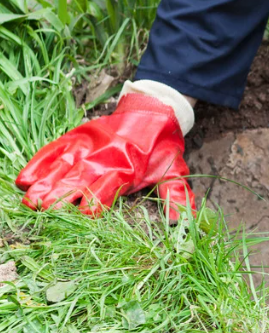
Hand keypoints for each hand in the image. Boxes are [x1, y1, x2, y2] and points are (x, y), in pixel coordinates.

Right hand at [16, 92, 194, 219]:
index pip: (108, 189)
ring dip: (45, 184)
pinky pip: (54, 151)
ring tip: (30, 200)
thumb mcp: (173, 170)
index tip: (84, 214)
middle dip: (61, 196)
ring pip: (62, 167)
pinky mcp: (75, 137)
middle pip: (79, 180)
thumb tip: (180, 222)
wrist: (152, 111)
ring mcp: (86, 146)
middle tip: (42, 210)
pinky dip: (39, 163)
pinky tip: (25, 178)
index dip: (96, 202)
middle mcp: (104, 158)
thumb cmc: (161, 147)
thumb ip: (176, 196)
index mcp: (128, 170)